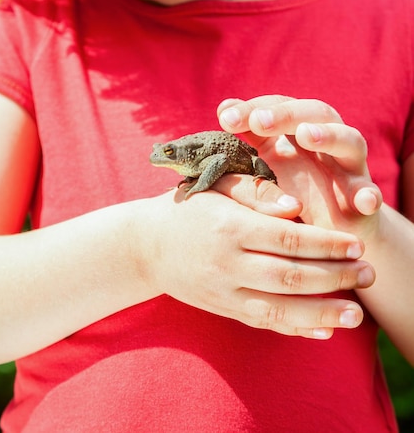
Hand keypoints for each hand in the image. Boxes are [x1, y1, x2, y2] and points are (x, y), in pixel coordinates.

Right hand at [135, 186, 374, 339]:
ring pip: (279, 309)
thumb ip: (257, 194)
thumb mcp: (218, 186)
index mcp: (229, 227)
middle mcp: (226, 264)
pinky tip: (323, 329)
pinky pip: (262, 324)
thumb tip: (298, 208)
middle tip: (368, 274)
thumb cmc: (189, 205)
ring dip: (322, 312)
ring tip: (357, 313)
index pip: (287, 239)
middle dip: (334, 278)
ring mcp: (223, 292)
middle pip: (290, 277)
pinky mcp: (222, 309)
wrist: (146, 244)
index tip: (356, 244)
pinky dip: (295, 330)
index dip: (326, 244)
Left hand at [217, 95, 382, 237]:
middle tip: (259, 121)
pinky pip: (370, 192)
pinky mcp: (364, 197)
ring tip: (307, 135)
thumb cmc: (290, 194)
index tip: (225, 118)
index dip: (253, 108)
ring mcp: (348, 166)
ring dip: (329, 135)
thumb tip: (224, 110)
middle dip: (285, 114)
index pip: (278, 106)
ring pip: (348, 141)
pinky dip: (369, 195)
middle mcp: (326, 141)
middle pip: (314, 113)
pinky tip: (364, 201)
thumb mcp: (264, 167)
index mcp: (297, 131)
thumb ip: (249, 141)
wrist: (328, 235)